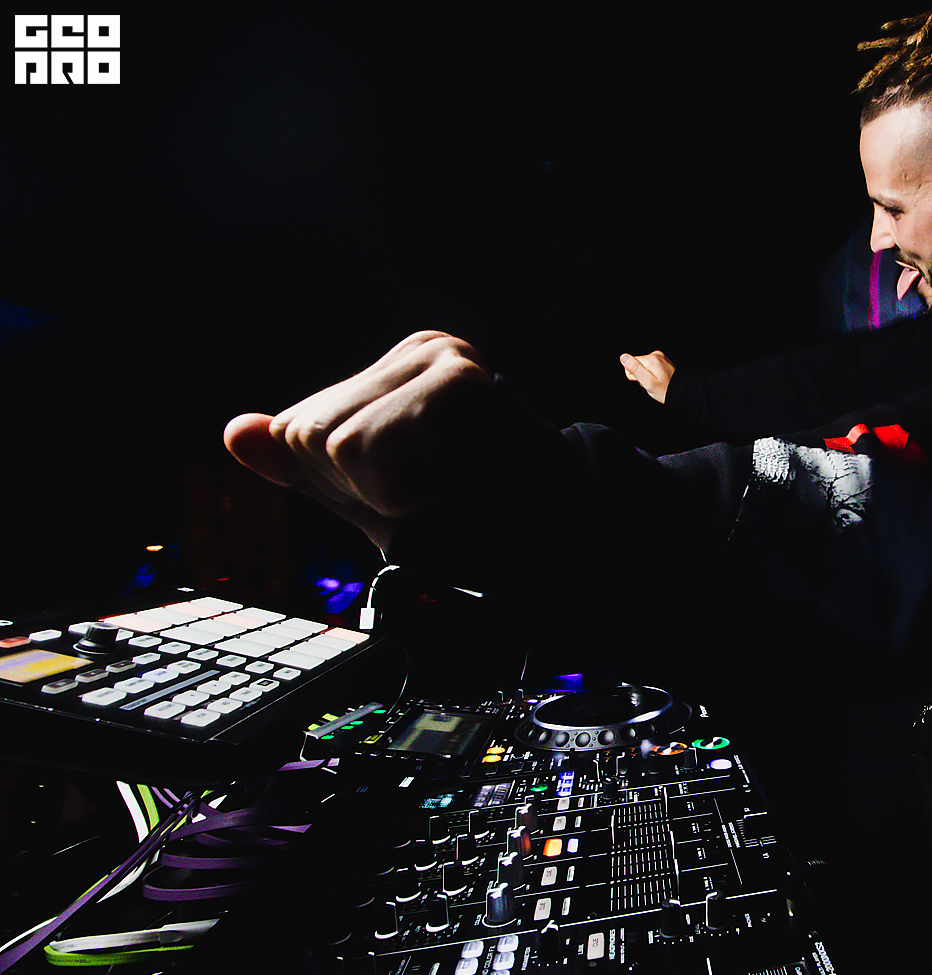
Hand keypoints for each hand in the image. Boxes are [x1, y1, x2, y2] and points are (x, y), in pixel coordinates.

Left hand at [224, 330, 493, 552]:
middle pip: (307, 434)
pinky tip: (457, 486)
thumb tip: (235, 431)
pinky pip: (364, 447)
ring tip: (449, 490)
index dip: (345, 488)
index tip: (416, 495)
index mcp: (397, 371)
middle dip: (362, 491)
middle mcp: (417, 350)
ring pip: (331, 443)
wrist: (565, 537)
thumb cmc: (481, 519)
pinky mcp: (455, 378)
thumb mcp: (378, 501)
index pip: (299, 430)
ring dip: (386, 495)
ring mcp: (439, 356)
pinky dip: (402, 491)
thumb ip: (307, 469)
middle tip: (436, 495)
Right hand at [619, 350, 674, 403]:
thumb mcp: (648, 383)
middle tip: (651, 383)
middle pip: (636, 364)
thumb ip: (635, 369)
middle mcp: (656, 355)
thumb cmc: (665, 390)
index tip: (644, 381)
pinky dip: (653, 375)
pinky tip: (659, 380)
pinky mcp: (663, 361)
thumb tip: (623, 357)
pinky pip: (651, 367)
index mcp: (651, 359)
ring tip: (656, 382)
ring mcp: (660, 358)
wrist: (683, 392)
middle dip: (641, 376)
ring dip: (647, 376)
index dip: (634, 376)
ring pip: (643, 366)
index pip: (629, 363)